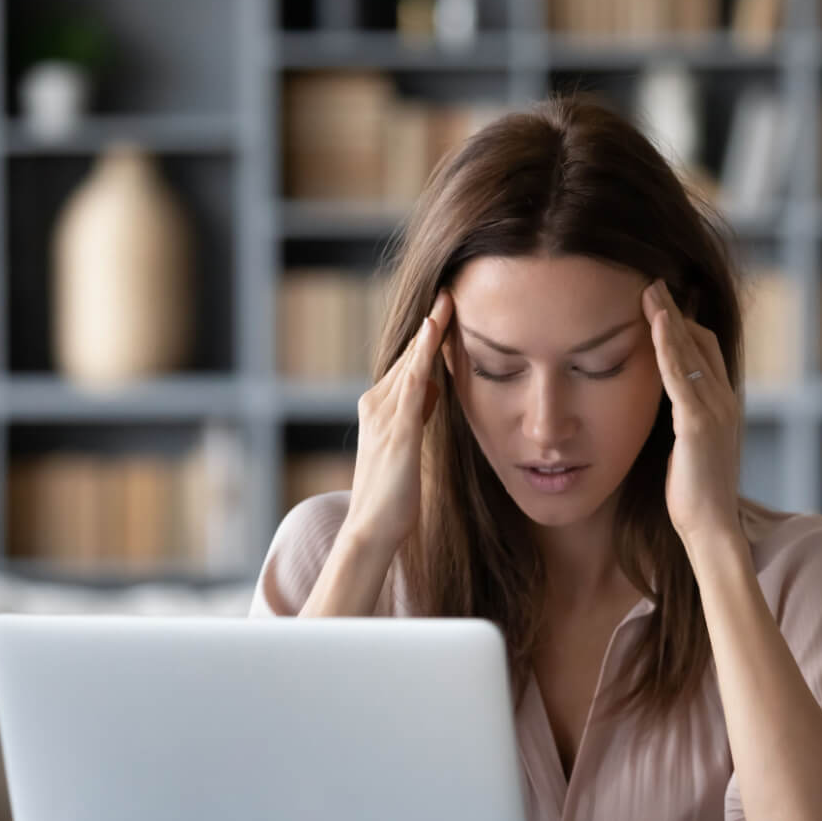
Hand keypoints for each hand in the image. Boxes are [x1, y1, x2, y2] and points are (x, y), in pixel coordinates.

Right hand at [341, 290, 453, 553]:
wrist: (371, 530)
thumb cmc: (392, 497)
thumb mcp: (408, 445)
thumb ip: (417, 414)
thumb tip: (434, 389)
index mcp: (378, 409)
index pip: (406, 364)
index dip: (425, 338)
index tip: (445, 309)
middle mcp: (376, 404)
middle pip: (407, 356)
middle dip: (429, 324)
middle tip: (450, 290)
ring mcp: (384, 415)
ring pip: (409, 361)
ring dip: (428, 329)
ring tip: (447, 299)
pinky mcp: (397, 428)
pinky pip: (413, 380)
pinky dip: (423, 353)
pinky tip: (435, 330)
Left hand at [642, 280, 742, 547]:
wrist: (711, 529)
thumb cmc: (693, 496)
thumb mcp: (686, 449)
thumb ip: (680, 422)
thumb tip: (662, 407)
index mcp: (722, 406)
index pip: (706, 350)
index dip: (683, 324)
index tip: (659, 302)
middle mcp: (724, 401)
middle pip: (701, 340)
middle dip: (675, 310)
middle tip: (651, 282)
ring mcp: (716, 411)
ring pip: (692, 350)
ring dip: (668, 318)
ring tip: (648, 289)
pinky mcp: (698, 424)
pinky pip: (681, 375)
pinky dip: (668, 346)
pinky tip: (654, 323)